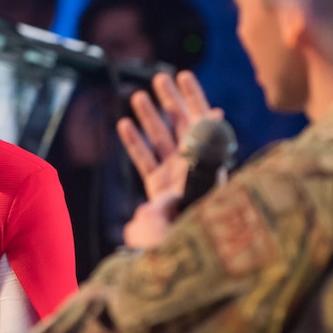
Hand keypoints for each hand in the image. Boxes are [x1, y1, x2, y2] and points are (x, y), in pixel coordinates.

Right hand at [116, 71, 222, 244]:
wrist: (181, 256)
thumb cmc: (197, 227)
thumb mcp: (199, 197)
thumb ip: (197, 163)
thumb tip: (194, 139)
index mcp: (208, 165)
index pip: (204, 124)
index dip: (195, 99)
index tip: (185, 76)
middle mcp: (192, 167)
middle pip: (181, 126)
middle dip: (171, 101)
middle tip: (160, 77)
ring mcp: (174, 177)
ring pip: (160, 140)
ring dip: (150, 117)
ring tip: (138, 95)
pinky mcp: (157, 189)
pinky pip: (144, 161)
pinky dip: (134, 142)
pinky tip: (124, 124)